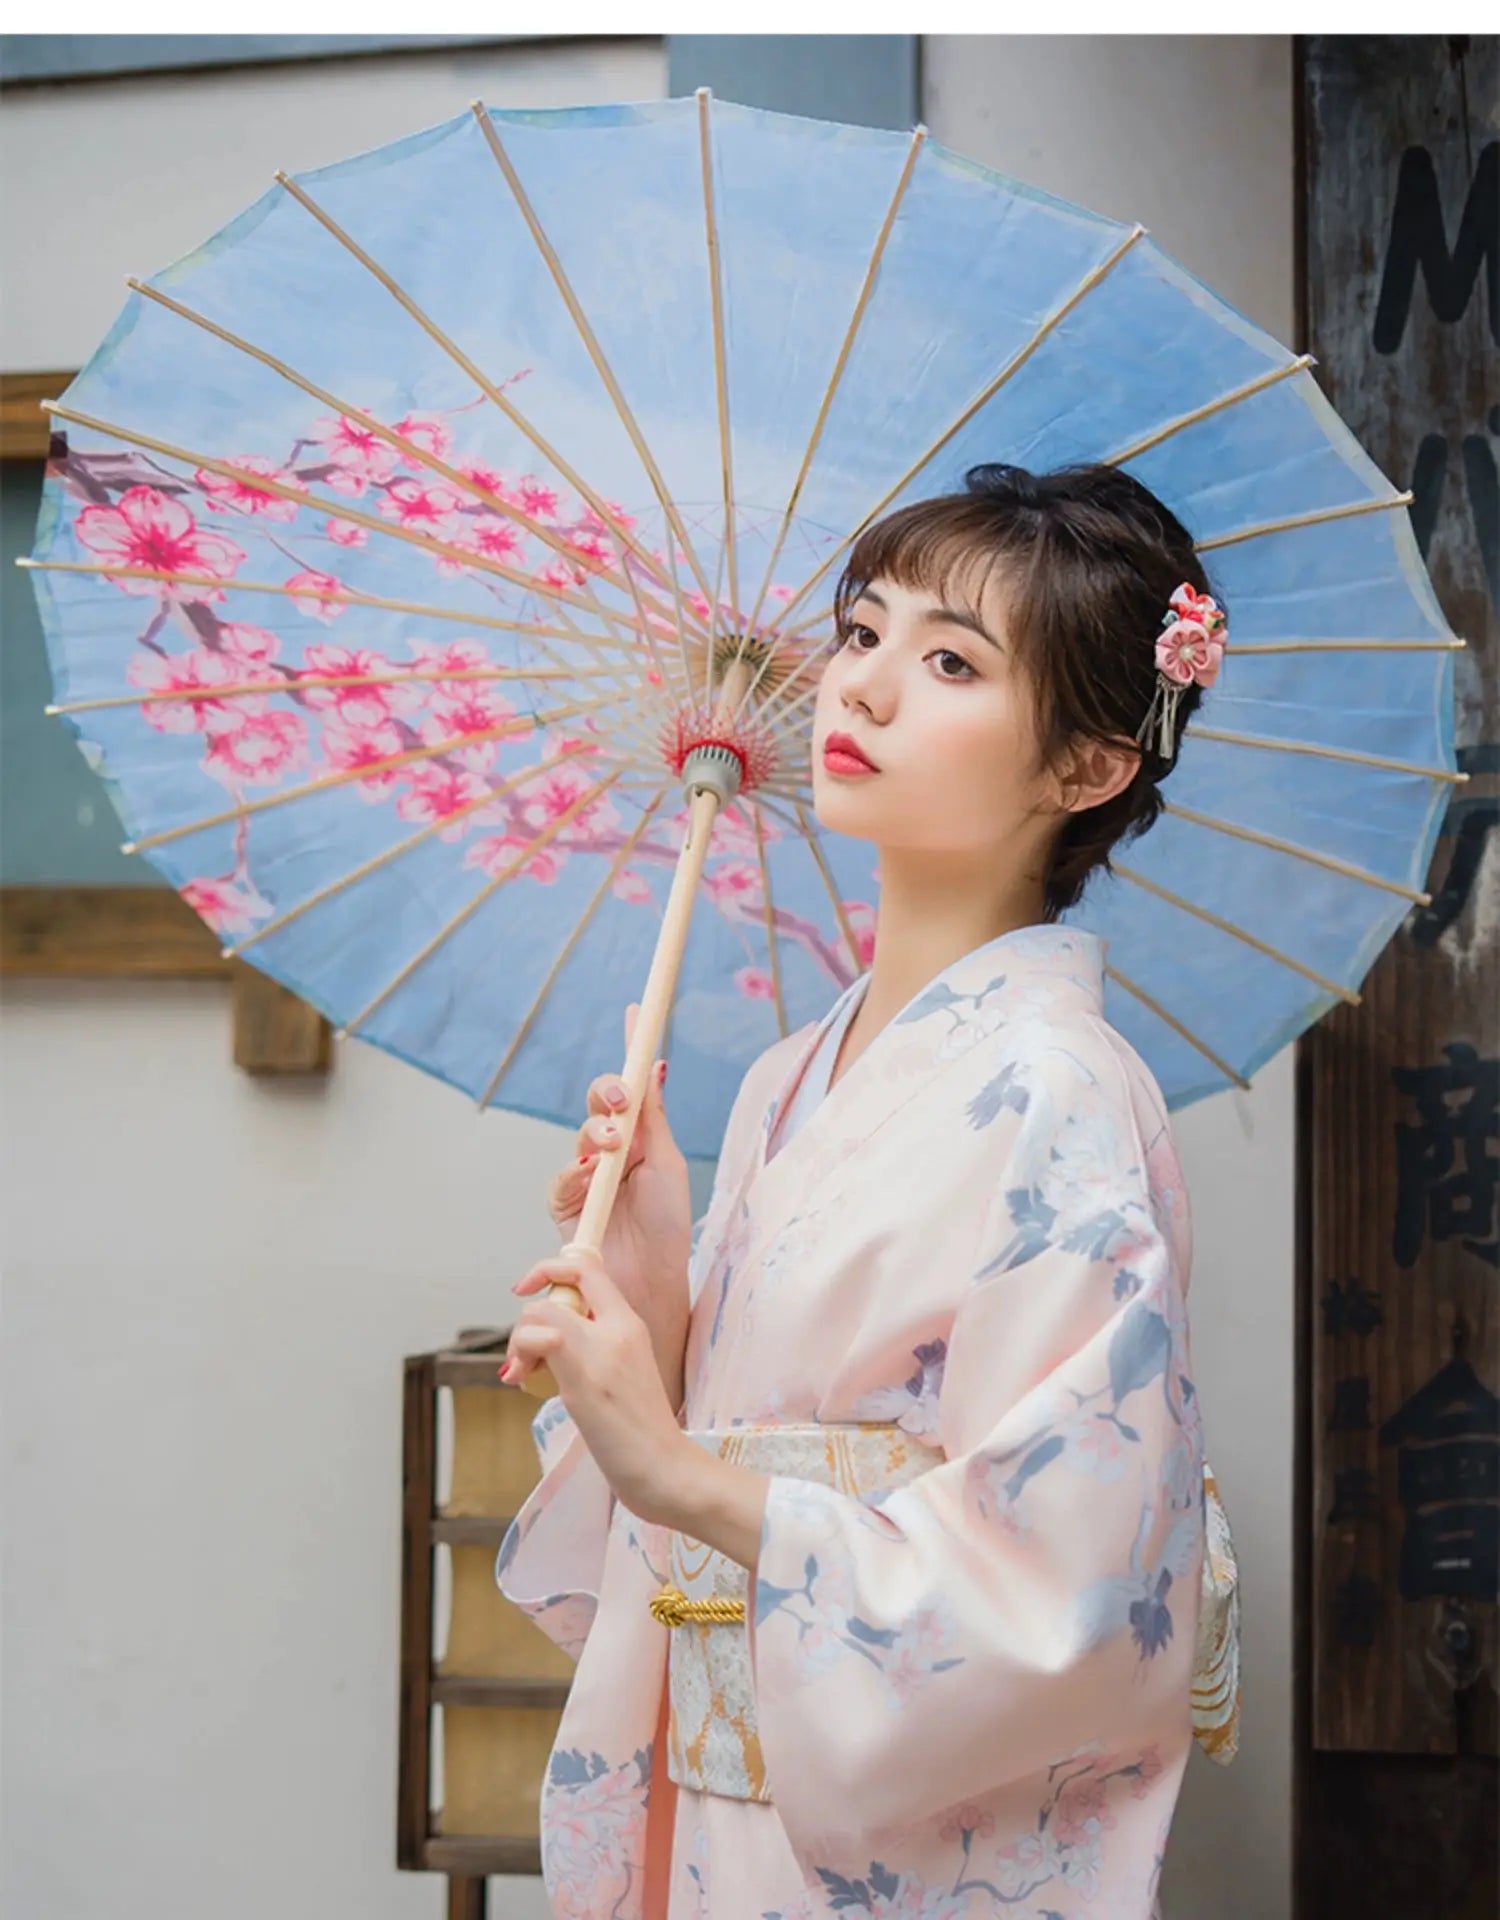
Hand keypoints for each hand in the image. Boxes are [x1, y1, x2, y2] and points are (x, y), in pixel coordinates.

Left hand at [500, 1250, 692, 1524]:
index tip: (530, 1290)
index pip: (589, 1268)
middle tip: (526, 1354)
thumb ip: (596, 1349)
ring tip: (522, 1371)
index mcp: (631, 1324)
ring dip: (519, 1338)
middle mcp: (619, 1327)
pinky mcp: (583, 1376)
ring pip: (540, 1311)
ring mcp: (601, 1349)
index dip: (551, 1269)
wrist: (664, 1467)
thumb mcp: (624, 1374)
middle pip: (562, 1281)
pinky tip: (522, 1381)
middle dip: (530, 1311)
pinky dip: (520, 1354)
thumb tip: (551, 1344)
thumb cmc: (643, 1432)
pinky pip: (538, 1338)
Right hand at [514, 1001, 692, 1402]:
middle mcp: (612, 1152)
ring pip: (581, 1135)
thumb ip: (653, 1119)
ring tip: (613, 1144)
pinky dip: (576, 1170)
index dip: (630, 1048)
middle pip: (601, 1105)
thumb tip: (655, 1066)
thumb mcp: (669, 1165)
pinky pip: (563, 1178)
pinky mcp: (567, 1204)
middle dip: (608, 1092)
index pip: (632, 1087)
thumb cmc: (668, 1227)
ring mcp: (587, 1177)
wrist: (651, 1280)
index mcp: (642, 1138)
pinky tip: (591, 1173)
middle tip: (621, 1100)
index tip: (635, 1011)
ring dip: (596, 1133)